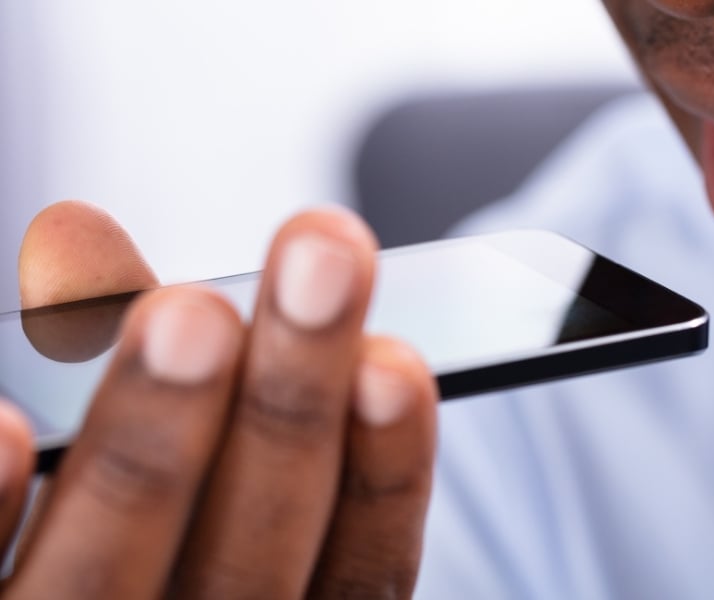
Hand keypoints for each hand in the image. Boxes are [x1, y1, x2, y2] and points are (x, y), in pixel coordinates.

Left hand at [0, 201, 437, 597]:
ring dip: (155, 442)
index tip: (393, 361)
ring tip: (187, 313)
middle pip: (251, 559)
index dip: (384, 474)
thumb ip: (204, 403)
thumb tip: (120, 251)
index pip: (357, 572)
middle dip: (286, 411)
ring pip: (114, 576)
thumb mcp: (229, 506)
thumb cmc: (163, 557)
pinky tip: (11, 428)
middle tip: (318, 267)